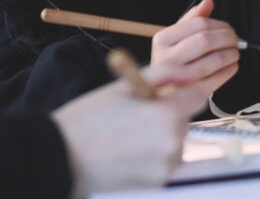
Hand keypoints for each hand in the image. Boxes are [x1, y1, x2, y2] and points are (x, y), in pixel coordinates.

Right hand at [52, 64, 208, 196]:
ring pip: (174, 144)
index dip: (184, 90)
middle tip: (134, 116)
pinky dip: (150, 158)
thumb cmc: (88, 120)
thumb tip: (188, 74)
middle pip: (184, 122)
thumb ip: (162, 74)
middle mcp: (173, 145)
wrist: (61, 158)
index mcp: (167, 115)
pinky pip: (163, 165)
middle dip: (166, 116)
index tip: (170, 92)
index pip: (198, 96)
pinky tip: (125, 154)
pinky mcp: (156, 185)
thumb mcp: (123, 86)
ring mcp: (165, 168)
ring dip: (159, 138)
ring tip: (126, 137)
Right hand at [151, 0, 240, 94]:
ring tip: (235, 53)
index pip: (198, 24)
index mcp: (162, 40)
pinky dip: (229, 70)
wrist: (160, 94)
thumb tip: (208, 2)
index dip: (219, 24)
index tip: (227, 28)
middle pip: (206, 40)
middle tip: (236, 40)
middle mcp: (167, 58)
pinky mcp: (191, 92)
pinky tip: (232, 66)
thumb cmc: (171, 63)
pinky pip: (217, 78)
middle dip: (228, 38)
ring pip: (213, 59)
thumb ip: (192, 19)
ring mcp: (178, 77)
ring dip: (231, 54)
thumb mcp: (174, 39)